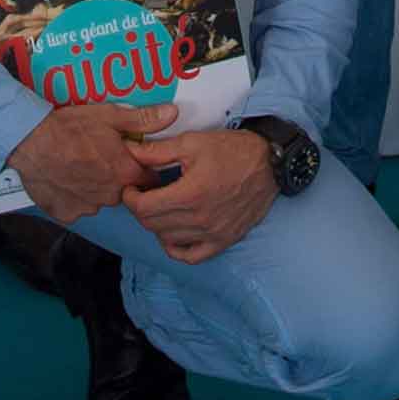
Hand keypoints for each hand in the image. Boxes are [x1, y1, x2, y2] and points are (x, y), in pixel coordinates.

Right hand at [4, 99, 181, 225]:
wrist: (29, 141)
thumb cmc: (69, 127)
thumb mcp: (109, 116)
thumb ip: (143, 120)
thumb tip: (171, 115)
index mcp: (125, 173)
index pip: (149, 179)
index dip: (143, 169)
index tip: (132, 160)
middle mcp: (110, 196)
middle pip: (124, 190)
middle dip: (117, 177)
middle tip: (99, 158)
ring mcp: (87, 208)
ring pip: (100, 200)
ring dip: (95, 188)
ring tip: (79, 167)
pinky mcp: (66, 213)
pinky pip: (77, 208)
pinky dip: (74, 197)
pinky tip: (66, 179)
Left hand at [122, 127, 276, 263]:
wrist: (270, 164)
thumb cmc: (233, 150)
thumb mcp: (192, 143)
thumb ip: (157, 152)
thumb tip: (129, 151)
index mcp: (189, 194)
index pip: (143, 208)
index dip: (130, 198)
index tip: (131, 188)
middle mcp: (199, 219)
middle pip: (152, 225)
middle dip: (140, 209)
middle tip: (143, 195)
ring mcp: (212, 233)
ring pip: (167, 240)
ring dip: (157, 225)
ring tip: (161, 207)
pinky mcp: (223, 240)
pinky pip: (191, 256)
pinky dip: (177, 248)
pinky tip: (174, 233)